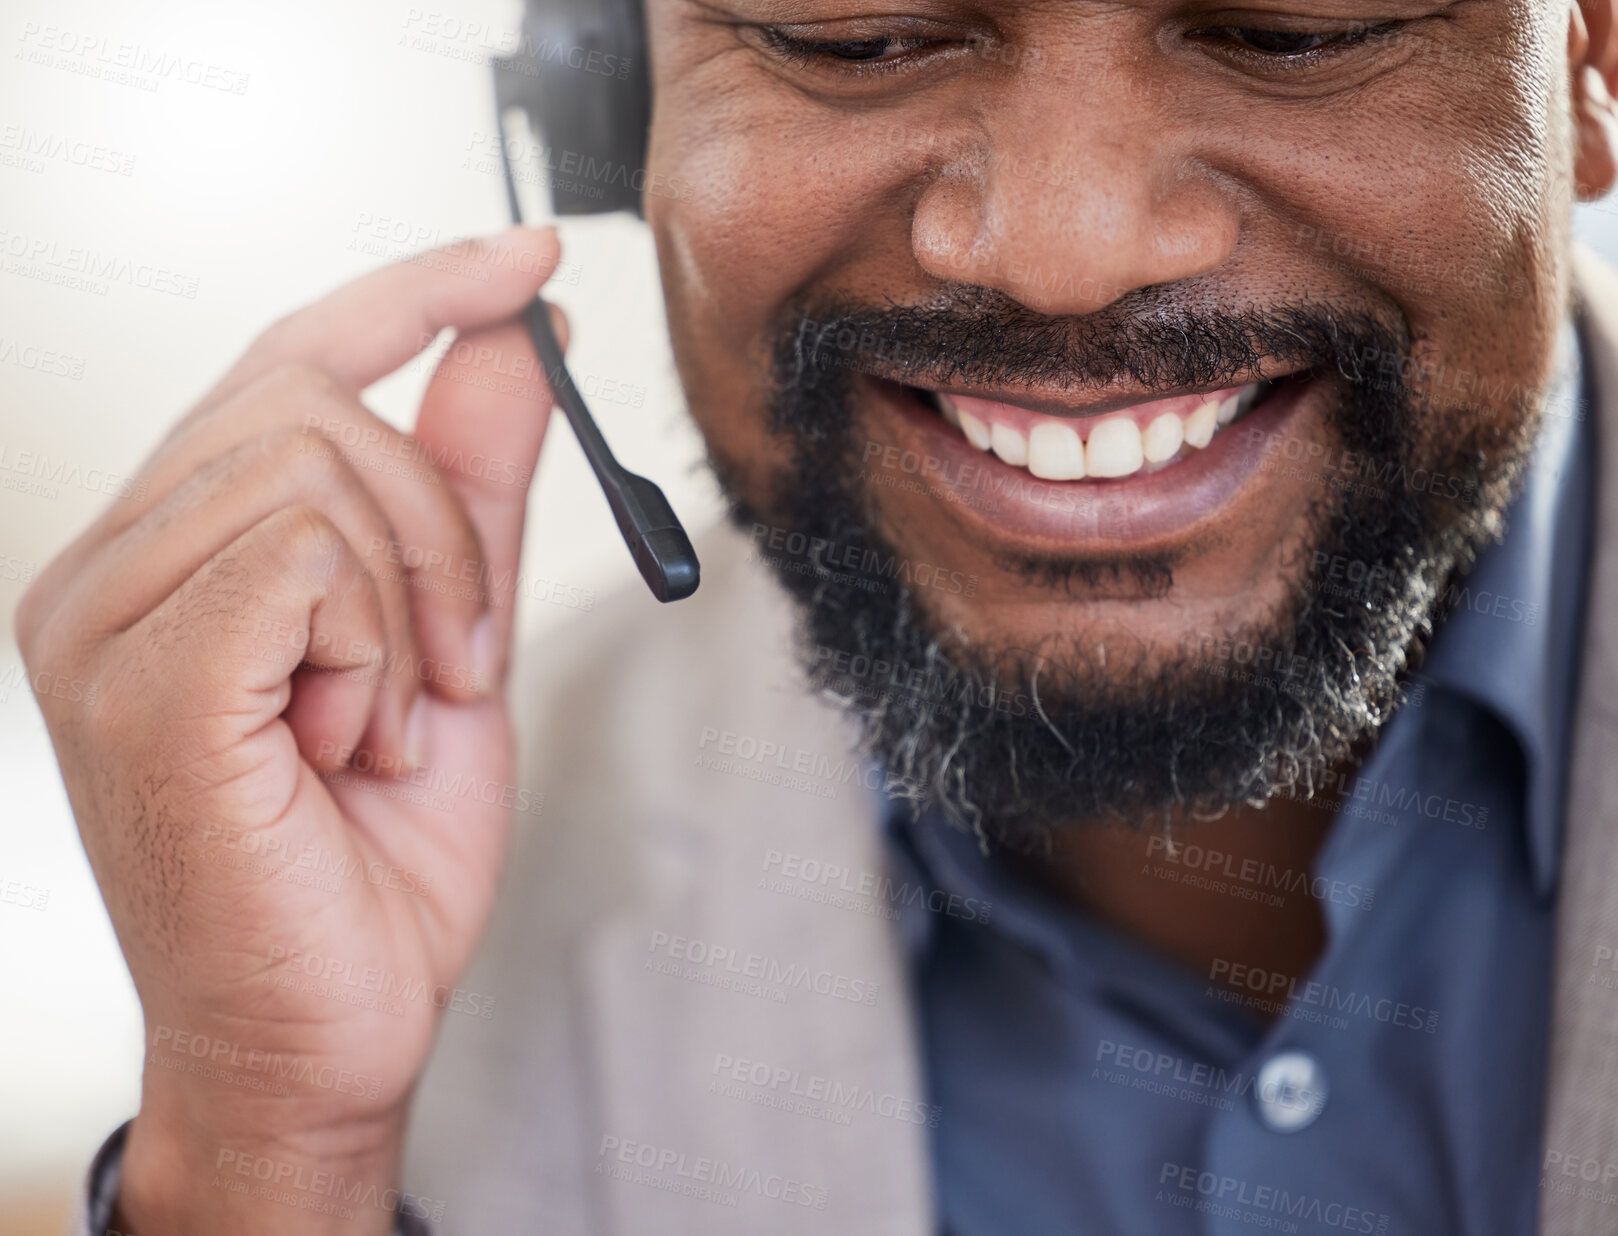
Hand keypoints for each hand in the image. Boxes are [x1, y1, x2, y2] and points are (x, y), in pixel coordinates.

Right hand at [16, 226, 563, 1233]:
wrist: (334, 1029)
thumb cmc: (375, 854)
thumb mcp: (453, 639)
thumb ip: (472, 487)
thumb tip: (515, 338)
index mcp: (174, 549)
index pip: (286, 355)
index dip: (414, 290)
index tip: (528, 261)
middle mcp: (106, 566)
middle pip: (310, 397)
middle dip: (442, 523)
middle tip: (465, 661)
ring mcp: (101, 624)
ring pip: (311, 468)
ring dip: (415, 599)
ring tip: (402, 720)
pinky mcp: (140, 685)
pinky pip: (300, 555)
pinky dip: (375, 640)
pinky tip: (359, 736)